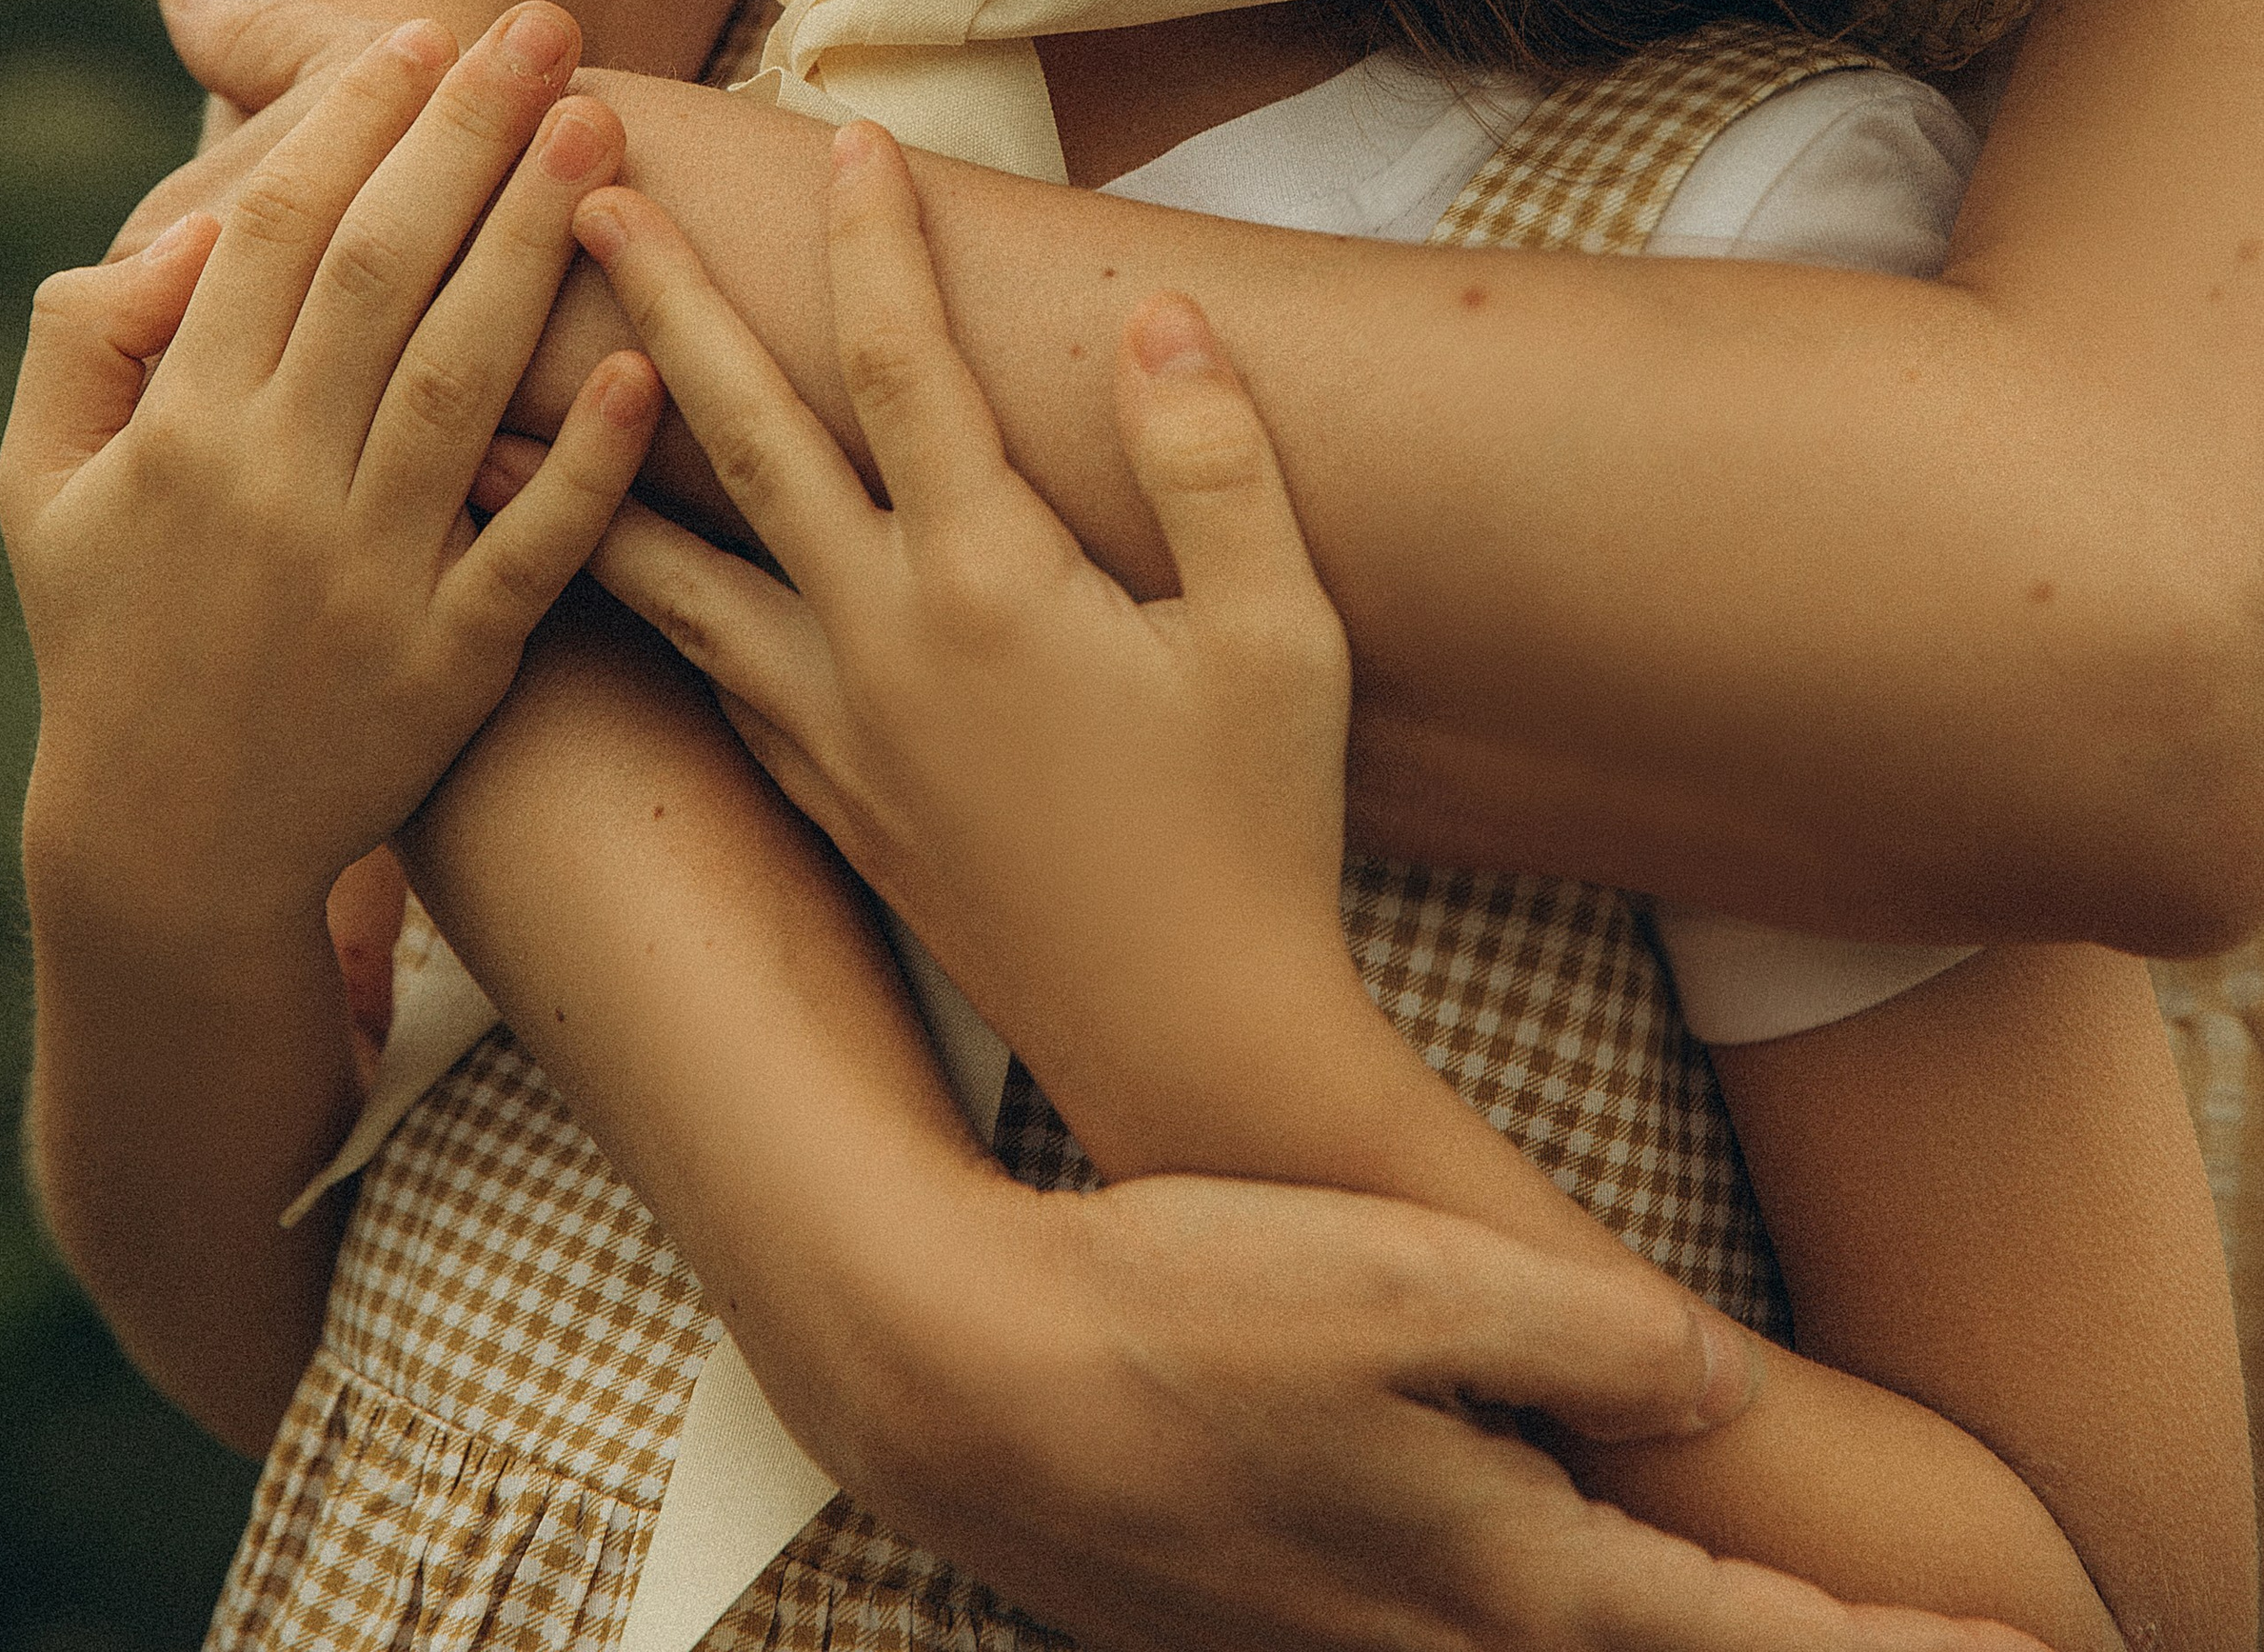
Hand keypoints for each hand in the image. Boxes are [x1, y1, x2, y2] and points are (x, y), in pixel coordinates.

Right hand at [0, 6, 662, 947]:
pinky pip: (533, 547)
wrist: (168, 851)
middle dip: (467, 137)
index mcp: (180, 431)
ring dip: (539, 247)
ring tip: (606, 132)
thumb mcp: (45, 484)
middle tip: (548, 31)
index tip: (424, 28)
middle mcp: (273, 490)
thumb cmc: (112, 630)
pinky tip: (653, 362)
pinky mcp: (449, 664)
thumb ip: (84, 338)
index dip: (350, 122)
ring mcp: (366, 577)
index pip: (271, 233)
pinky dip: (592, 459)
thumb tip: (178, 232)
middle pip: (382, 274)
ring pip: (465, 381)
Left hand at [496, 118, 1375, 1160]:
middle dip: (661, 301)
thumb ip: (1216, 464)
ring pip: (668, 565)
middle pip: (742, 435)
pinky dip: (624, 593)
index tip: (847, 135)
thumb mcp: (1283, 638)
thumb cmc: (1255, 834)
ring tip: (488, 395)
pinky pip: (691, 665)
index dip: (876, 241)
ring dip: (581, 461)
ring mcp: (831, 724)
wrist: (1187, 1048)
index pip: (906, 367)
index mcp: (990, 582)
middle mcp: (878, 641)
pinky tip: (590, 565)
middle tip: (580, 194)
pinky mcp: (817, 790)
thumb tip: (1155, 318)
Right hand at [821, 1163, 2030, 1651]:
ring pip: (1542, 1651)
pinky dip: (1535, 1620)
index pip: (1739, 1635)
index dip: (1882, 1648)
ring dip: (1657, 1631)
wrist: (959, 1382)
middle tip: (1932, 1640)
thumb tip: (1730, 1386)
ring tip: (1726, 1600)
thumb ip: (1586, 1333)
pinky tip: (1529, 1568)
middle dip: (1787, 1651)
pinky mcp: (1263, 1621)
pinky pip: (1438, 1636)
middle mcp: (1434, 1639)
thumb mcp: (1410, 1278)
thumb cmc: (1183, 1309)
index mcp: (1502, 1573)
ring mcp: (1339, 1644)